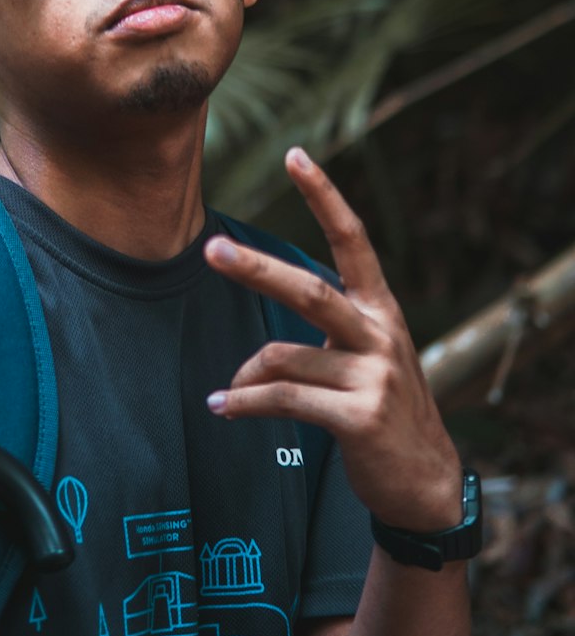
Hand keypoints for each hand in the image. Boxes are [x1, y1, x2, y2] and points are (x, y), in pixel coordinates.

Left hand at [205, 147, 462, 532]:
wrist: (424, 480)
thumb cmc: (381, 407)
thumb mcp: (369, 355)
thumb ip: (325, 332)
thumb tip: (255, 349)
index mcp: (380, 308)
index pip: (352, 238)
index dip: (323, 196)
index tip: (294, 156)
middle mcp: (379, 333)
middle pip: (309, 290)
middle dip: (256, 269)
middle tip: (211, 249)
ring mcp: (373, 376)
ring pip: (283, 357)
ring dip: (244, 375)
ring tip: (229, 390)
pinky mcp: (358, 418)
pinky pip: (283, 400)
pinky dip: (244, 403)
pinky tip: (223, 407)